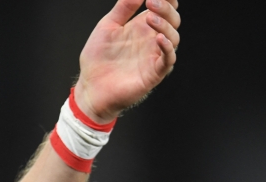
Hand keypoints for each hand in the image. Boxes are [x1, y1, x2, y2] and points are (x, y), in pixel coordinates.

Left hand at [74, 0, 180, 122]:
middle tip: (151, 0)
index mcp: (141, 27)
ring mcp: (154, 56)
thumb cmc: (98, 60)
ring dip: (165, 25)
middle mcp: (151, 40)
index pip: (163, 8)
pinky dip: (167, 48)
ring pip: (174, 37)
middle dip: (166, 7)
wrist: (91, 88)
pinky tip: (159, 38)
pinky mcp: (154, 73)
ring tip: (150, 17)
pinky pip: (168, 60)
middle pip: (172, 20)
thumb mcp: (107, 26)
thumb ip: (123, 8)